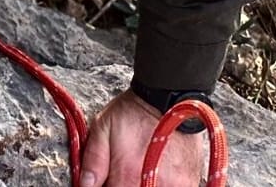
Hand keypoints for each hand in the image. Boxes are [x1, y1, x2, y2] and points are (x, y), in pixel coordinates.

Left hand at [80, 90, 204, 186]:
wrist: (167, 98)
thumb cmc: (133, 112)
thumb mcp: (103, 128)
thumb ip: (93, 160)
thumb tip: (85, 184)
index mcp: (126, 178)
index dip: (107, 186)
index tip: (108, 178)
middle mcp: (152, 186)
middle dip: (125, 185)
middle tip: (126, 170)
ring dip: (142, 184)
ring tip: (140, 168)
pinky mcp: (189, 183)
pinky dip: (161, 183)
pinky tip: (158, 171)